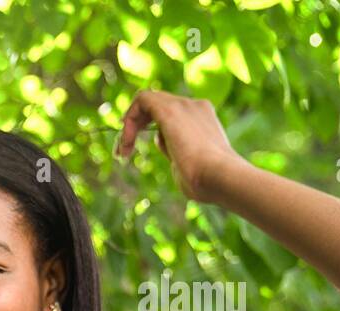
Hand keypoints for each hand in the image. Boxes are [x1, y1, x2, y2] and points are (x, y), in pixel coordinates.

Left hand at [115, 90, 244, 202]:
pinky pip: (142, 100)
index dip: (145, 127)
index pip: (167, 112)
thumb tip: (162, 141)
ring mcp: (183, 105)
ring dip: (128, 126)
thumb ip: (174, 150)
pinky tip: (126, 142)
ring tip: (121, 152)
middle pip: (154, 105)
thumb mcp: (186, 164)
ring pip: (145, 101)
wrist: (219, 177)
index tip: (130, 148)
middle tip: (120, 153)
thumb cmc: (205, 181)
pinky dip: (129, 120)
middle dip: (132, 126)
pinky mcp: (170, 110)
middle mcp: (193, 106)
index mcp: (201, 117)